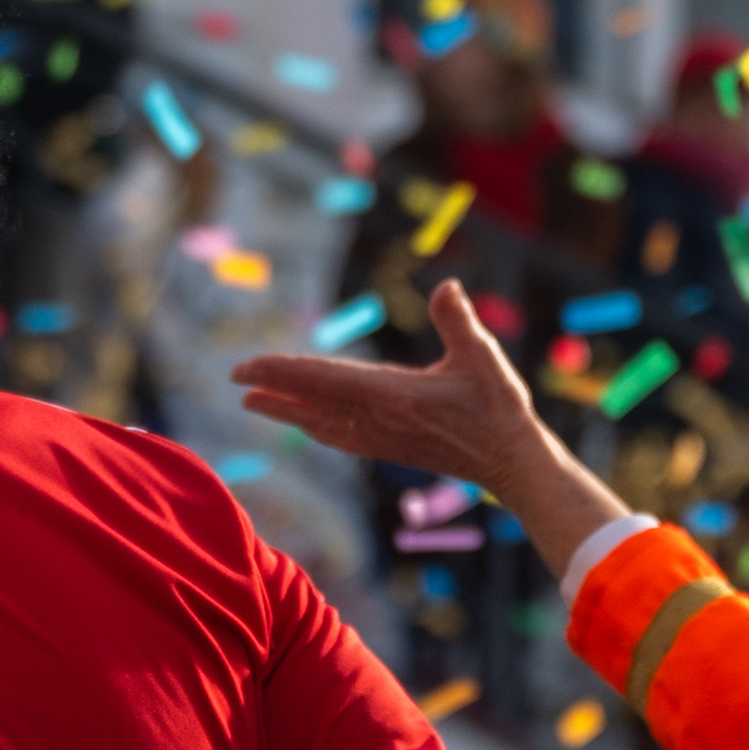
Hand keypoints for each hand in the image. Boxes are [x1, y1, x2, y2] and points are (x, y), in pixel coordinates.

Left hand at [231, 274, 628, 579]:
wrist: (513, 463)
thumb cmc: (500, 408)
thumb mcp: (482, 356)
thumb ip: (459, 320)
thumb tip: (447, 286)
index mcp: (392, 395)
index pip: (322, 380)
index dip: (281, 371)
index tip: (246, 368)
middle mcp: (378, 420)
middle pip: (311, 403)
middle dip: (271, 390)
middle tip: (235, 382)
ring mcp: (383, 439)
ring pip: (321, 423)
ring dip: (287, 411)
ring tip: (255, 403)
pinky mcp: (392, 449)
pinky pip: (341, 437)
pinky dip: (316, 427)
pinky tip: (306, 427)